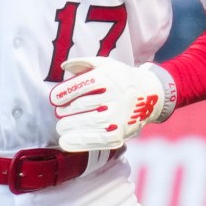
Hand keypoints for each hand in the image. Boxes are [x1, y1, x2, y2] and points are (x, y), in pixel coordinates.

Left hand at [50, 56, 170, 152]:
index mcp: (108, 78)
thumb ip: (84, 63)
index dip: (62, 94)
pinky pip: (96, 140)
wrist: (151, 95)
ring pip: (86, 123)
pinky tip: (65, 141)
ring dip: (68, 126)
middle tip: (60, 113)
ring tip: (61, 127)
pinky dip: (78, 142)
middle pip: (80, 106)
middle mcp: (114, 97)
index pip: (80, 86)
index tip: (54, 99)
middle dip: (65, 111)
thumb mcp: (107, 64)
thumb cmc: (121, 79)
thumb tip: (64, 66)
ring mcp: (118, 116)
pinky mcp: (120, 133)